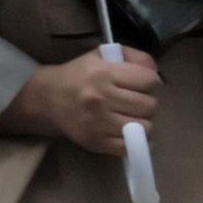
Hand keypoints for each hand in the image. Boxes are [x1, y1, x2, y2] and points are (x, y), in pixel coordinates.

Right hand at [4, 44, 157, 153]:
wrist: (47, 98)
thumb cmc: (78, 75)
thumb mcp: (101, 56)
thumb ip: (132, 57)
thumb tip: (156, 73)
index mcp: (103, 73)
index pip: (148, 79)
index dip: (148, 81)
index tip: (139, 84)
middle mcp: (101, 98)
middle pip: (149, 105)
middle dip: (145, 103)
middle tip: (133, 102)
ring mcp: (99, 122)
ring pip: (145, 127)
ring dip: (141, 122)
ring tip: (129, 117)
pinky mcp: (96, 142)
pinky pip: (131, 146)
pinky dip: (134, 141)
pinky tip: (127, 133)